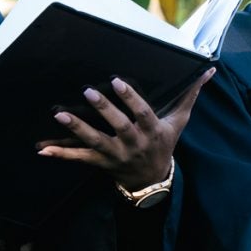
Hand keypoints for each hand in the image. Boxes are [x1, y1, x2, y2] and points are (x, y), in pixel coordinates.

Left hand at [39, 70, 214, 193]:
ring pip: (95, 142)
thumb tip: (208, 70)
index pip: (142, 114)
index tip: (117, 81)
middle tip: (87, 91)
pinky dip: (61, 155)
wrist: (152, 180)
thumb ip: (189, 94)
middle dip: (103, 110)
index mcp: (151, 131)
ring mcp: (115, 155)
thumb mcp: (178, 121)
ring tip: (60, 115)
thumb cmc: (164, 143)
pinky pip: (79, 159)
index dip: (130, 99)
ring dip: (77, 129)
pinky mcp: (100, 163)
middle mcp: (133, 144)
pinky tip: (43, 150)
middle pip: (118, 127)